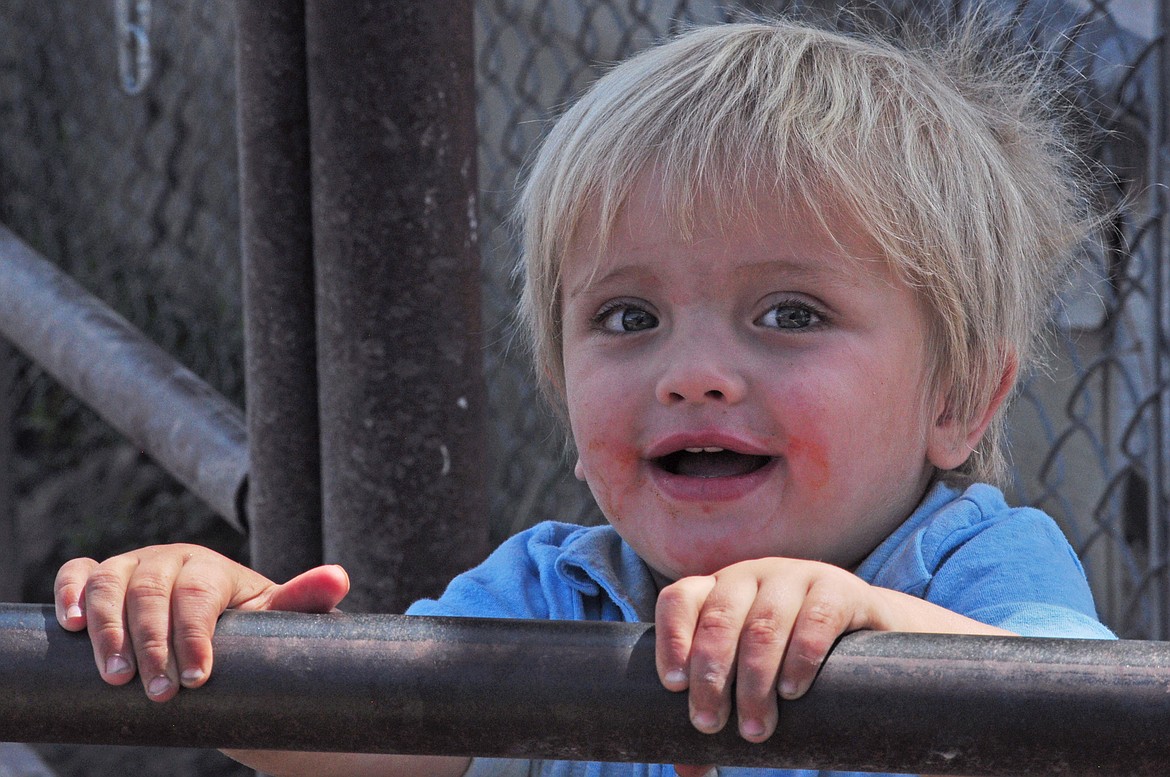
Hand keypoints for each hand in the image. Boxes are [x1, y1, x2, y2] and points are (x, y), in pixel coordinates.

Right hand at [54, 544, 349, 701]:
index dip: (194, 635)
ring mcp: (134, 567)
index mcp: (212, 568)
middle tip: (157, 692)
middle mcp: (170, 561)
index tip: (198, 678)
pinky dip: (68, 591)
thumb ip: (303, 599)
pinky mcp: (103, 580)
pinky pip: (78, 574)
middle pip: (151, 591)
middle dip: (150, 644)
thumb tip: (340, 577)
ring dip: (106, 629)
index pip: (198, 594)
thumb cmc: (250, 629)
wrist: (219, 637)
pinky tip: (68, 623)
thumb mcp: (276, 619)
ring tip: (114, 677)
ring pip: (110, 583)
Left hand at [655, 557, 879, 746]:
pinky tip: (793, 690)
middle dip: (711, 676)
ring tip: (756, 728)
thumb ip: (719, 712)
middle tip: (710, 724)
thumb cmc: (788, 660)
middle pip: (719, 618)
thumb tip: (689, 771)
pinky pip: (816, 618)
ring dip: (755, 681)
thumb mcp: (749, 677)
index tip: (674, 687)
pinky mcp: (837, 589)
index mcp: (717, 591)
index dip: (672, 639)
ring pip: (764, 624)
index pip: (680, 599)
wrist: (867, 634)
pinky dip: (801, 657)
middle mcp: (750, 577)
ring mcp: (793, 577)